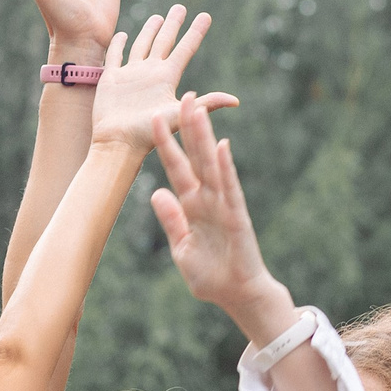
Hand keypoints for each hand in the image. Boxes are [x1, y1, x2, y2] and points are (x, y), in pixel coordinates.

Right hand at [90, 5, 225, 152]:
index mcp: (167, 78)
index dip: (195, 32)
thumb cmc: (148, 133)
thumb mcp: (179, 115)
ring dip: (149, 31)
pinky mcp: (111, 80)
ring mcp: (131, 75)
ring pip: (142, 46)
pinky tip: (123, 35)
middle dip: (173, 24)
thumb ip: (206, 104)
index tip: (205, 16)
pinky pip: (115, 56)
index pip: (185, 48)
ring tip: (157, 17)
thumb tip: (236, 101)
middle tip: (180, 7)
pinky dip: (119, 45)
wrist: (118, 143)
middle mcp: (151, 73)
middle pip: (165, 42)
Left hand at [148, 96, 285, 326]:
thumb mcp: (182, 249)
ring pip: (212, 165)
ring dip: (205, 137)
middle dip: (189, 127)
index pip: (176, 168)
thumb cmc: (211, 276)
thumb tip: (156, 192)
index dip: (165, 144)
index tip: (153, 118)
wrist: (237, 296)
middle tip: (184, 94)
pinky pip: (231, 189)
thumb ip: (171, 221)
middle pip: (196, 156)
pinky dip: (227, 168)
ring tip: (199, 110)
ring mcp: (223, 205)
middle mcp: (207, 199)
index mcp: (191, 206)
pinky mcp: (237, 217)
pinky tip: (223, 146)